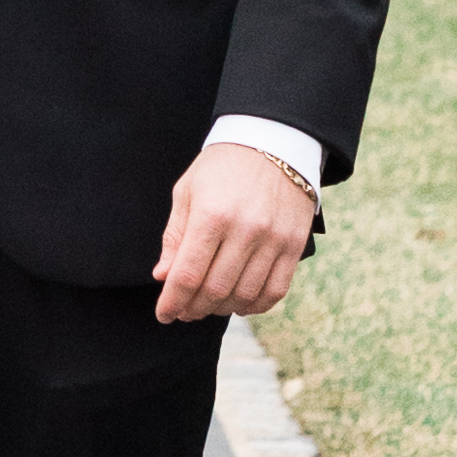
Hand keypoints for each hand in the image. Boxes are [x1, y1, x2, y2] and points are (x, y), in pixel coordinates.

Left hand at [152, 136, 314, 325]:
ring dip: (222, 309)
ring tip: (209, 306)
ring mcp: (274, 239)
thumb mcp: (188, 192)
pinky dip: (255, 306)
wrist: (273, 142)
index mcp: (212, 214)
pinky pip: (275, 291)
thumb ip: (175, 236)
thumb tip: (162, 277)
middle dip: (194, 308)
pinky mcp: (294, 245)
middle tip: (184, 311)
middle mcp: (245, 229)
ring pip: (245, 295)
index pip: (187, 274)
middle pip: (215, 289)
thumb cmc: (222, 168)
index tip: (164, 314)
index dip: (172, 301)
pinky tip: (239, 303)